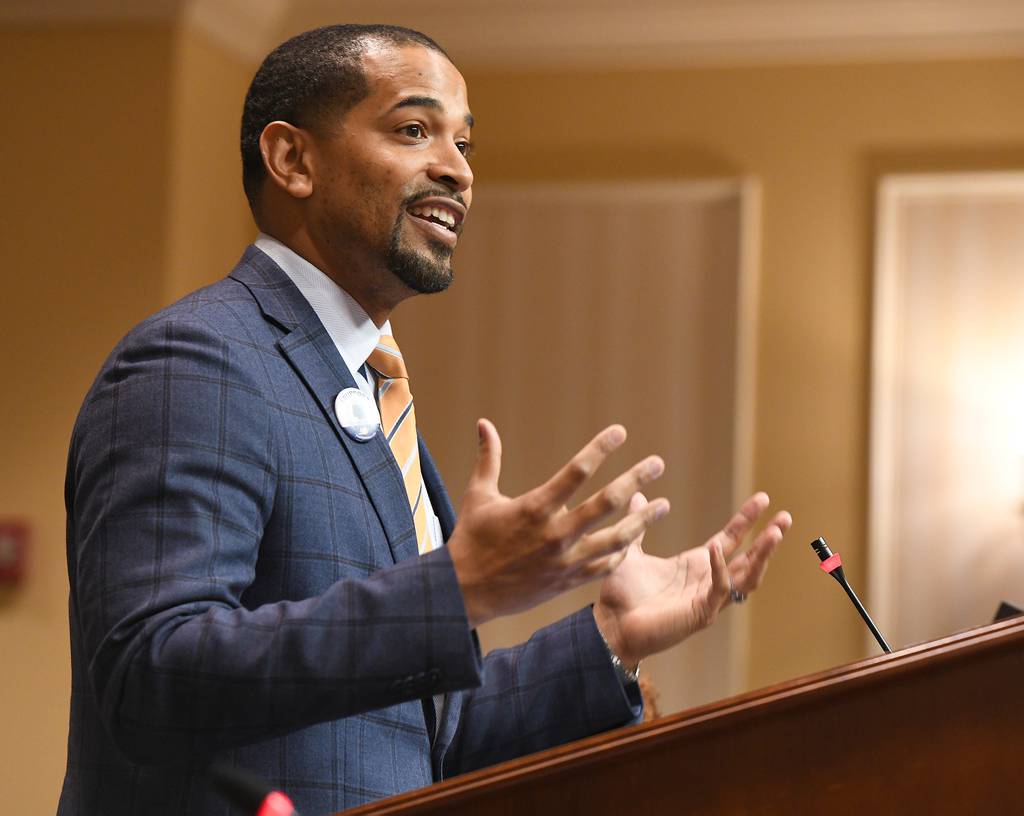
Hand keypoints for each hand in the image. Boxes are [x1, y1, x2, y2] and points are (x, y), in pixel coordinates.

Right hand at [448, 419, 670, 627]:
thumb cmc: (471, 539)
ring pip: (617, 539)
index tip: (620, 432)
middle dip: (636, 479)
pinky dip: (623, 552)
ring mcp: (566, 560)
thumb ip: (488, 458)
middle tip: (657, 463)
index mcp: (535, 508)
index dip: (600, 448)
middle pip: (607, 503)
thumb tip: (484, 423)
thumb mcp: (478, 496)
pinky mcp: (569, 582)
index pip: (576, 471)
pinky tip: (635, 539)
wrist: (466, 593)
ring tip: (663, 505)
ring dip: (643, 519)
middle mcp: (556, 534)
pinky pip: (606, 566)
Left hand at [593, 492, 791, 666]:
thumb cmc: (622, 594)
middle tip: (785, 517)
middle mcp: (708, 582)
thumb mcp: (631, 551)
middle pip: (748, 558)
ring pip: (746, 577)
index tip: (763, 498)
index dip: (747, 520)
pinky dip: (720, 569)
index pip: (731, 539)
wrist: (609, 624)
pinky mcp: (700, 614)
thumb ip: (637, 523)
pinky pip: (719, 589)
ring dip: (762, 556)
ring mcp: (708, 600)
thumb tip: (636, 495)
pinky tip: (716, 548)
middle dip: (768, 539)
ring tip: (774, 533)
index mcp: (697, 566)